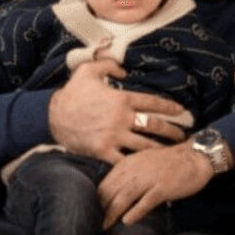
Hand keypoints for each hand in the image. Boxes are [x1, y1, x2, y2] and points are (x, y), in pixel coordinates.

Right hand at [48, 59, 188, 163]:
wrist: (51, 116)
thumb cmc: (71, 93)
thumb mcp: (88, 70)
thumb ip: (109, 65)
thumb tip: (125, 69)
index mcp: (121, 99)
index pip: (153, 102)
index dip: (170, 107)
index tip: (181, 111)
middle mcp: (121, 119)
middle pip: (155, 126)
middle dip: (172, 131)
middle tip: (183, 136)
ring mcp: (113, 137)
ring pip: (145, 146)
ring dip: (160, 150)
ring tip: (171, 153)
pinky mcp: (103, 152)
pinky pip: (125, 161)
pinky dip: (137, 165)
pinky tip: (147, 168)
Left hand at [98, 141, 213, 226]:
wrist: (194, 156)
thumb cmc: (168, 162)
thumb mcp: (142, 163)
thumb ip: (127, 175)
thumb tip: (113, 193)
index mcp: (128, 164)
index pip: (105, 183)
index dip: (95, 199)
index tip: (88, 212)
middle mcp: (135, 170)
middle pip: (111, 191)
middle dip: (99, 209)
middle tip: (90, 224)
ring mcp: (148, 179)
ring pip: (124, 197)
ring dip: (111, 213)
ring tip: (103, 227)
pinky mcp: (162, 188)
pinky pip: (145, 202)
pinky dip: (135, 212)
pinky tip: (127, 222)